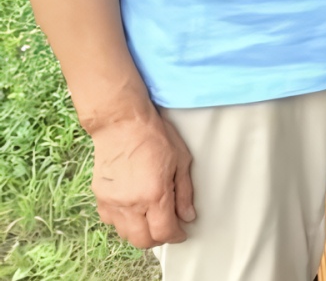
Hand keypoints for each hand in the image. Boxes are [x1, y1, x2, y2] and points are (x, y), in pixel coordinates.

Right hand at [89, 110, 195, 248]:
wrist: (122, 124)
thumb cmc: (156, 137)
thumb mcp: (181, 161)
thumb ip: (184, 193)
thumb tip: (187, 216)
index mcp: (154, 195)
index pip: (164, 232)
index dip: (176, 236)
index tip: (181, 232)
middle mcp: (130, 204)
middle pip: (142, 240)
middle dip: (158, 239)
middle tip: (168, 227)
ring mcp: (112, 201)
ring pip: (125, 234)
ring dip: (140, 232)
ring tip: (151, 218)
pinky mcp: (100, 196)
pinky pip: (110, 221)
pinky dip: (123, 222)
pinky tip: (133, 210)